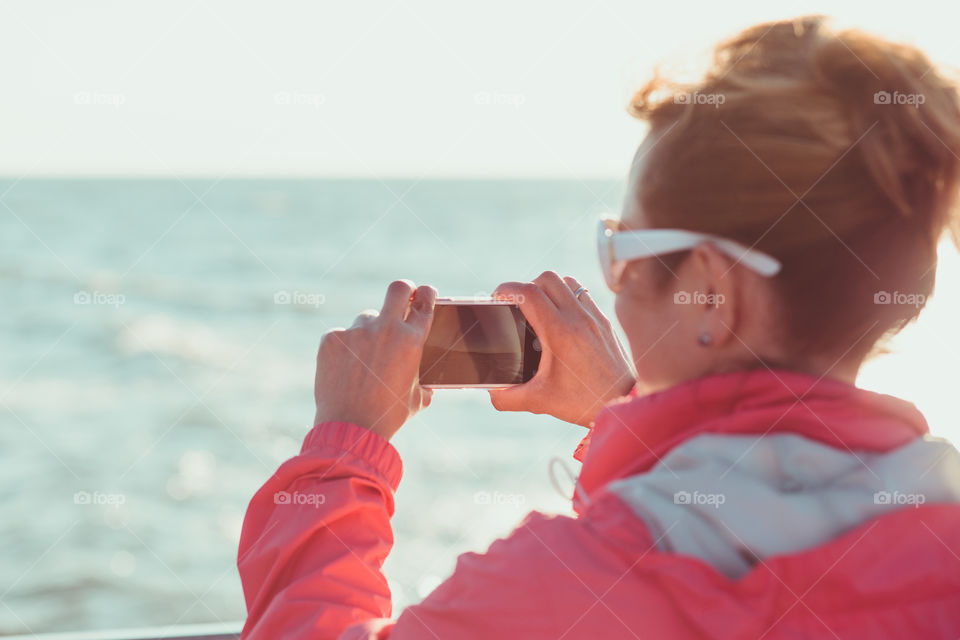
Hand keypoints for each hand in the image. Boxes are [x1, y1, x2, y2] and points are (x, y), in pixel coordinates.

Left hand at [314, 280, 436, 440]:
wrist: (351, 429)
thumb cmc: (388, 416)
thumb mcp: (418, 398)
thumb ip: (423, 379)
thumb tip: (426, 378)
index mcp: (412, 340)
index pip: (426, 300)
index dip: (427, 294)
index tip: (424, 294)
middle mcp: (386, 329)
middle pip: (398, 288)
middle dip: (404, 291)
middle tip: (401, 300)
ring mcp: (357, 332)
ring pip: (367, 317)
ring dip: (369, 331)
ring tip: (365, 361)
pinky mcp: (333, 339)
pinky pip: (343, 335)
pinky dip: (346, 349)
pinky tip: (346, 370)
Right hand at [489, 271, 635, 426]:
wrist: (622, 403)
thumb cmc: (584, 402)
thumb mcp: (540, 401)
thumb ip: (508, 397)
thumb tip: (492, 392)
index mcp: (559, 332)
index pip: (528, 293)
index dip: (506, 290)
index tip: (496, 298)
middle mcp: (578, 318)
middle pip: (547, 278)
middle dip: (526, 286)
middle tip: (517, 305)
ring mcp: (594, 317)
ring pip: (567, 282)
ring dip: (550, 288)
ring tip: (540, 308)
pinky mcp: (604, 321)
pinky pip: (583, 295)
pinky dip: (568, 297)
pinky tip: (562, 318)